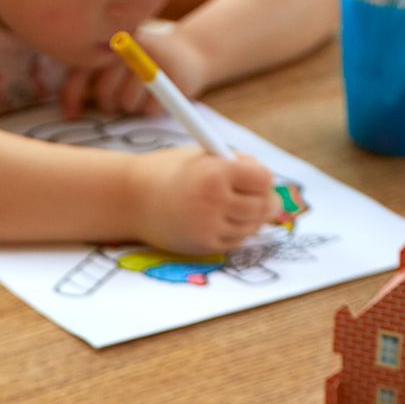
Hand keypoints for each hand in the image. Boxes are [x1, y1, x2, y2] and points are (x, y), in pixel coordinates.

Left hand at [57, 25, 209, 118]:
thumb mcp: (113, 66)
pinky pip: (151, 108)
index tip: (72, 115)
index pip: (82, 70)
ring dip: (134, 108)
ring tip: (143, 95)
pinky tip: (159, 96)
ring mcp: (153, 58)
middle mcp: (130, 45)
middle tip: (121, 101)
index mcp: (111, 41)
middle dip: (110, 104)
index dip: (73, 96)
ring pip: (128, 102)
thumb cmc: (141, 66)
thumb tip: (69, 112)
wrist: (188, 53)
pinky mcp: (172, 74)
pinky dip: (153, 109)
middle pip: (106, 91)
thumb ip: (88, 80)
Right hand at [129, 150, 281, 254]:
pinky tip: (220, 221)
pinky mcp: (203, 245)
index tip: (256, 179)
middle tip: (260, 198)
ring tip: (234, 207)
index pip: (263, 179)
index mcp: (215, 172)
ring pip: (251, 226)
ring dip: (249, 218)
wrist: (131, 199)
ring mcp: (208, 227)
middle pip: (262, 206)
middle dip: (264, 201)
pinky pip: (235, 241)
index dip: (262, 179)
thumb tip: (273, 189)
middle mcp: (213, 201)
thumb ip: (238, 168)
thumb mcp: (205, 158)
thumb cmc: (172, 173)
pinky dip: (234, 232)